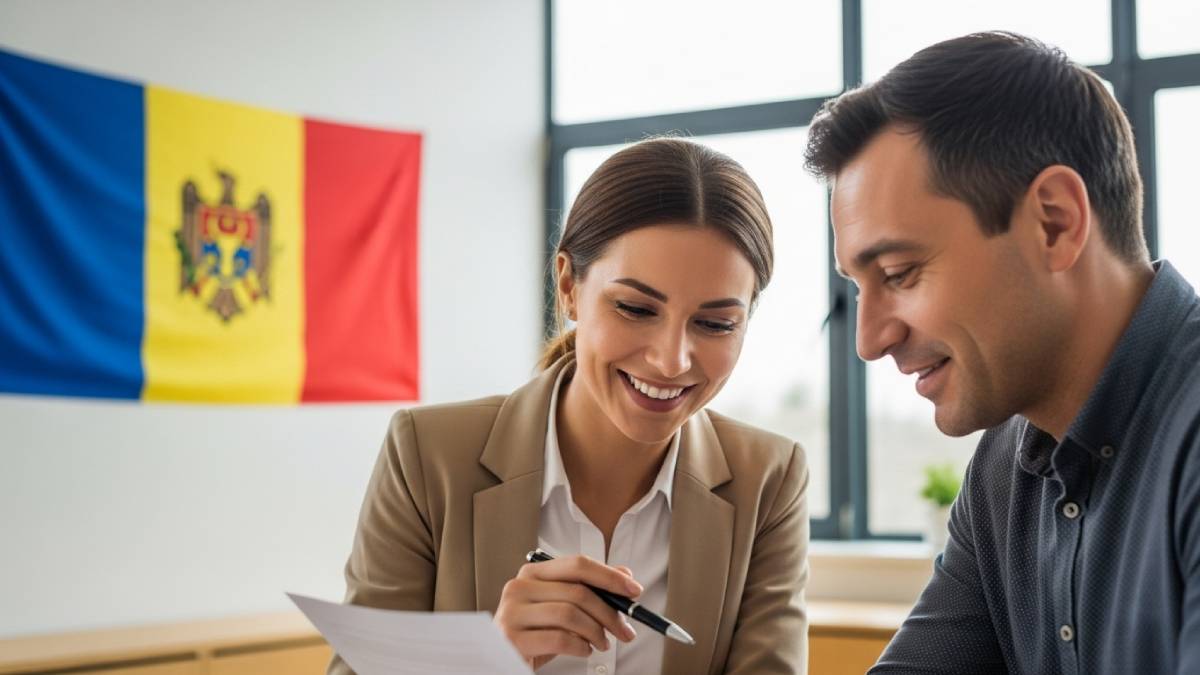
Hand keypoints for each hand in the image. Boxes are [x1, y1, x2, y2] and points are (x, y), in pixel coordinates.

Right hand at [493, 554, 641, 668]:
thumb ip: (589, 589)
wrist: (502, 660)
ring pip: (570, 614)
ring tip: (603, 643)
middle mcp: (519, 587)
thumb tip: (625, 574)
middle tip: (626, 630)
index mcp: (532, 573)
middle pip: (578, 591)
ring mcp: (512, 612)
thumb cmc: (536, 633)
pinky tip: (584, 650)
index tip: (634, 591)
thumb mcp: (563, 608)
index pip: (577, 564)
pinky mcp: (512, 638)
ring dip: (596, 632)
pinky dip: (580, 646)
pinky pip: (560, 638)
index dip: (609, 576)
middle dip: (610, 612)